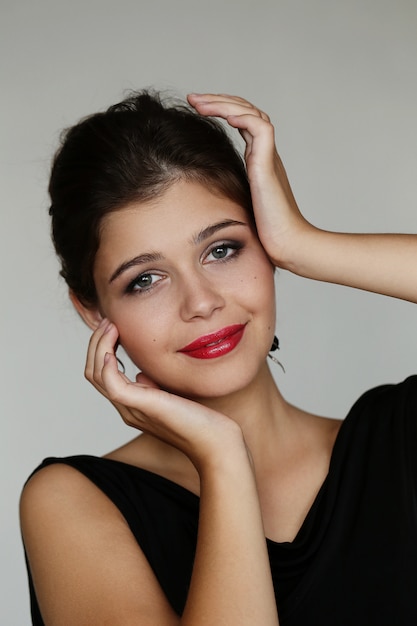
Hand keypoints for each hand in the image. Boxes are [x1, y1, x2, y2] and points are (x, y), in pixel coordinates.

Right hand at [84, 319, 244, 470]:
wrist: (215, 443)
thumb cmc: (200, 420)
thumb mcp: (171, 397)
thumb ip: (152, 388)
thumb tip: (141, 375)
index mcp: (132, 405)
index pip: (102, 375)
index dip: (101, 349)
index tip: (112, 327)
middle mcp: (127, 408)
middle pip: (93, 373)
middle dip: (96, 343)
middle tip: (107, 321)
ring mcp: (132, 409)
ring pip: (97, 375)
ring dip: (99, 347)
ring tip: (110, 326)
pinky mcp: (143, 406)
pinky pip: (112, 384)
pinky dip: (106, 364)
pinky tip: (113, 348)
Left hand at [187, 93, 313, 267]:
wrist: (287, 245)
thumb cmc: (264, 232)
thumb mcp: (237, 204)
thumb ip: (224, 190)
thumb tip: (198, 192)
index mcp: (258, 160)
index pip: (242, 121)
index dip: (221, 109)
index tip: (196, 107)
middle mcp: (265, 154)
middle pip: (245, 111)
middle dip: (218, 100)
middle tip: (192, 98)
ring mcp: (268, 158)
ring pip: (251, 114)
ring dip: (223, 104)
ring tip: (198, 102)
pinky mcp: (269, 165)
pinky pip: (260, 129)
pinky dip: (243, 118)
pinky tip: (225, 117)